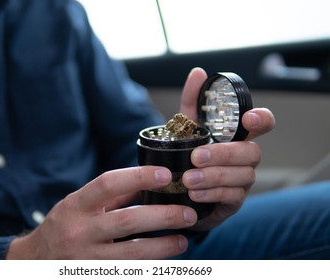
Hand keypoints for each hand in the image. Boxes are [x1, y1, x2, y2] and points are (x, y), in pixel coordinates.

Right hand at [6, 166, 198, 258]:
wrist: (35, 261)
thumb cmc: (63, 226)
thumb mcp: (79, 204)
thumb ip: (111, 195)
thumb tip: (147, 183)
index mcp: (76, 206)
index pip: (108, 184)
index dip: (138, 177)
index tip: (164, 175)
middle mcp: (79, 231)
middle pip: (127, 221)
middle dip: (163, 216)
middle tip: (187, 213)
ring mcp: (86, 259)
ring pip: (132, 254)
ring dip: (163, 247)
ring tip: (183, 239)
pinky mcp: (95, 276)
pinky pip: (128, 272)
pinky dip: (149, 266)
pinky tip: (164, 260)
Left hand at [180, 67, 275, 230]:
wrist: (179, 189)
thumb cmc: (189, 154)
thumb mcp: (187, 127)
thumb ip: (193, 102)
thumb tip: (198, 73)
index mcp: (237, 136)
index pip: (263, 123)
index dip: (262, 119)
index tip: (248, 118)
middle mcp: (244, 157)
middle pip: (252, 152)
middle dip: (225, 154)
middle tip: (197, 157)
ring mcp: (241, 180)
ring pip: (243, 176)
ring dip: (214, 177)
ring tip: (189, 179)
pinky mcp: (234, 201)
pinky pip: (232, 197)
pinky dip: (212, 194)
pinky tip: (194, 193)